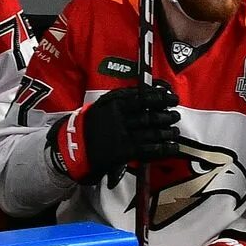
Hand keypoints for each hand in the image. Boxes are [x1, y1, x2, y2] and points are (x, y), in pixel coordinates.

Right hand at [49, 82, 180, 180]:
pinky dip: (164, 148)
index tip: (172, 98)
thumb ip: (119, 100)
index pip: (143, 98)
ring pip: (152, 132)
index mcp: (113, 105)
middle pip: (150, 116)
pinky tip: (172, 147)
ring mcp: (122, 135)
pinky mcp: (124, 152)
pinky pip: (149, 149)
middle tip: (175, 116)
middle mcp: (119, 119)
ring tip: (174, 132)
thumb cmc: (86, 127)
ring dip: (167, 132)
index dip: (161, 98)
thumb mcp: (98, 107)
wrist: (70, 149)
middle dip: (166, 116)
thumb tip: (143, 93)